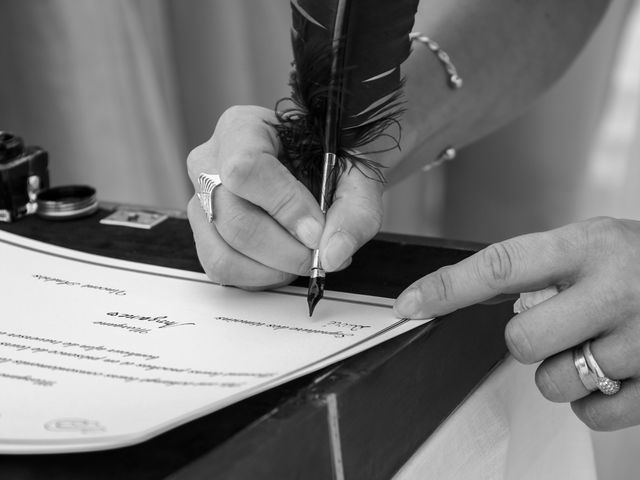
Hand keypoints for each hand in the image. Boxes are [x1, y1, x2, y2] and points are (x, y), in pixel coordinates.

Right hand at [186, 105, 383, 288]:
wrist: (319, 167)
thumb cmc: (330, 161)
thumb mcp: (357, 175)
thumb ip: (355, 209)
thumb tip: (332, 253)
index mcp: (243, 129)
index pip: (245, 170)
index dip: (284, 207)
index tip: (317, 230)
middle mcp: (210, 163)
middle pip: (233, 220)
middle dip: (285, 250)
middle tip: (319, 255)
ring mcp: (201, 201)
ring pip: (223, 253)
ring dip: (272, 270)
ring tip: (302, 258)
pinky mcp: (204, 234)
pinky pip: (222, 269)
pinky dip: (259, 277)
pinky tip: (283, 263)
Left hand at [394, 217, 639, 430]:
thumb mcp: (595, 245)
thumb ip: (541, 268)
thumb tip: (464, 292)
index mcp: (590, 245)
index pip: (501, 265)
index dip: (447, 287)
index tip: (409, 304)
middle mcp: (616, 288)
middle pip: (521, 341)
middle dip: (531, 341)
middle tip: (563, 324)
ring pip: (552, 382)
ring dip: (564, 371)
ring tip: (598, 344)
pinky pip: (589, 416)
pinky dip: (592, 401)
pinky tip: (616, 371)